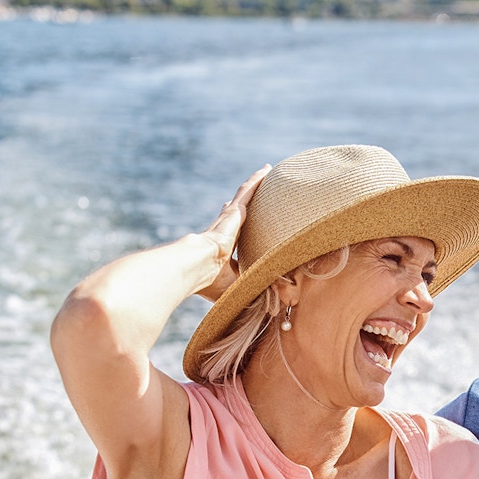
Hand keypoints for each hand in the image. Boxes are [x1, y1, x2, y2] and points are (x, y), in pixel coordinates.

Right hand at [196, 163, 271, 301]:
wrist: (197, 268)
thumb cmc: (213, 283)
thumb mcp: (240, 287)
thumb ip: (258, 292)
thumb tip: (281, 308)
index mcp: (224, 250)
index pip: (235, 239)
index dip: (240, 233)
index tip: (242, 230)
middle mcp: (226, 231)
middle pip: (239, 213)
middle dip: (246, 204)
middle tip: (254, 195)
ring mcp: (229, 219)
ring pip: (246, 198)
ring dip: (255, 187)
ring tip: (266, 173)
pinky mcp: (234, 211)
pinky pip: (248, 191)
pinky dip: (257, 180)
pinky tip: (266, 169)